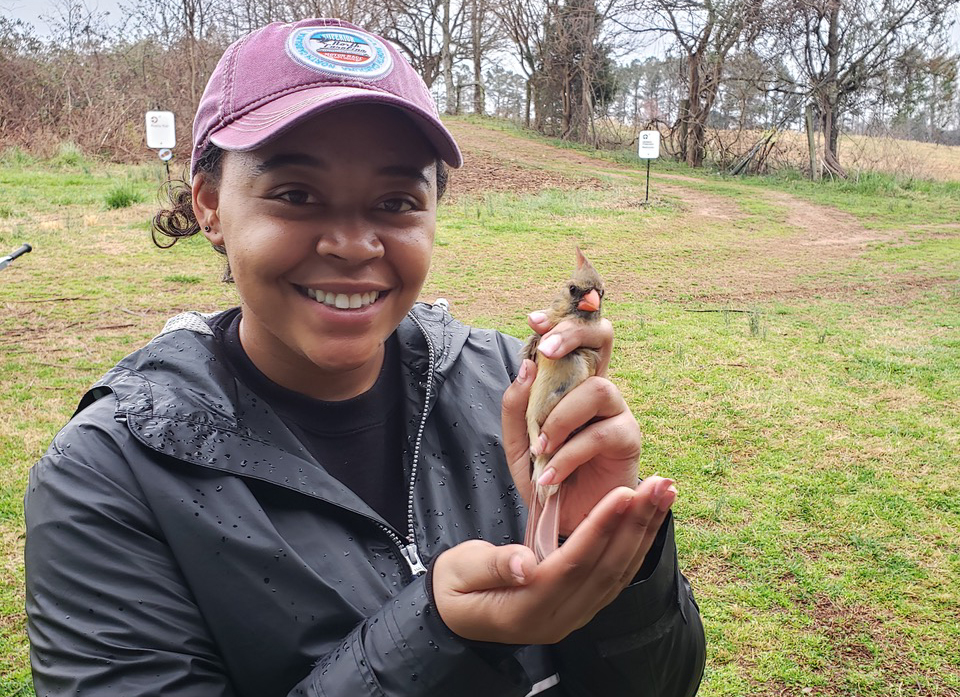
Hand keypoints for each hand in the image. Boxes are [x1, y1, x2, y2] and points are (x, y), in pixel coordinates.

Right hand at [432, 477, 675, 643]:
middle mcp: (559, 618)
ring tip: (664, 494)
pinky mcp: (580, 606)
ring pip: (618, 573)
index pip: (573, 564)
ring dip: (644, 532)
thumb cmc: (455, 587)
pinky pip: (615, 576)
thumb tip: (524, 562)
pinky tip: (649, 519)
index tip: (624, 493)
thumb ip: (491, 565)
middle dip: (636, 524)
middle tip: (661, 485)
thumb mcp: (459, 572)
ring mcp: (573, 615)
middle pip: (606, 569)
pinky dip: (636, 545)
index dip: (600, 528)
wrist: (455, 617)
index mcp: (527, 609)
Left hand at [502, 312, 642, 535]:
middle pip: (603, 337)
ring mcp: (617, 411)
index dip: (562, 319)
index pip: (576, 336)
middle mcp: (598, 388)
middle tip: (546, 352)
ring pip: (598, 388)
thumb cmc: (545, 475)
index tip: (534, 320)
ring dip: (562, 415)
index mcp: (572, 381)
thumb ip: (517, 406)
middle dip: (574, 335)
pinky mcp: (628, 440)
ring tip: (541, 445)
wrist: (564, 521)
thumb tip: (526, 367)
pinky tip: (550, 475)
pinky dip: (568, 454)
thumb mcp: (517, 442)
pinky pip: (599, 434)